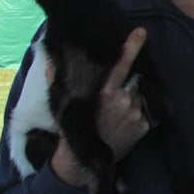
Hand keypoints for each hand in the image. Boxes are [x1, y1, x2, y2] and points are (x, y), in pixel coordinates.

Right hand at [50, 28, 150, 186]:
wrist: (84, 161)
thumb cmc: (73, 130)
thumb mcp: (65, 104)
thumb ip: (57, 81)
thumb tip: (49, 62)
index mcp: (105, 92)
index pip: (122, 64)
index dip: (132, 46)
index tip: (141, 32)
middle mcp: (123, 100)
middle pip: (131, 84)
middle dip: (124, 89)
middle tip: (110, 105)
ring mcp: (135, 114)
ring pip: (137, 98)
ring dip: (129, 103)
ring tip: (115, 118)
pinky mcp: (143, 126)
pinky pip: (143, 114)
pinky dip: (135, 116)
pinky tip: (122, 126)